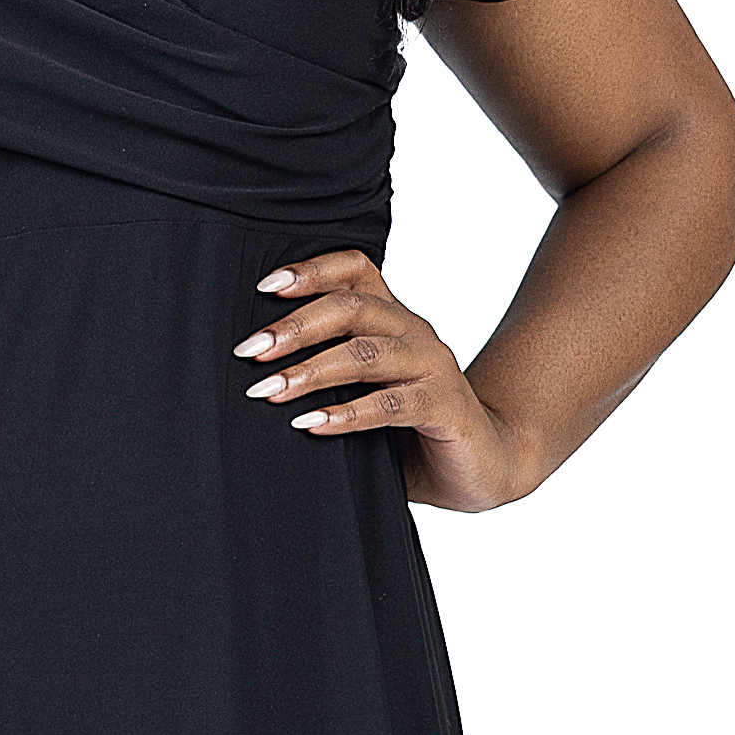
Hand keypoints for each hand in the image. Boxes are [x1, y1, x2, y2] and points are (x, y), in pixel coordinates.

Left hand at [232, 251, 538, 515]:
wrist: (483, 464)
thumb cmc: (412, 428)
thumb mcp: (365, 392)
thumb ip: (328, 376)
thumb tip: (257, 375)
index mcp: (394, 318)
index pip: (355, 270)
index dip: (311, 270)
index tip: (264, 288)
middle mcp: (414, 331)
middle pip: (352, 308)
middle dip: (295, 328)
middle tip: (251, 352)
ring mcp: (434, 366)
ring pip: (367, 352)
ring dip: (312, 370)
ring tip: (270, 391)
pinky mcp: (445, 405)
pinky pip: (391, 403)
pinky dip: (348, 413)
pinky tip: (312, 424)